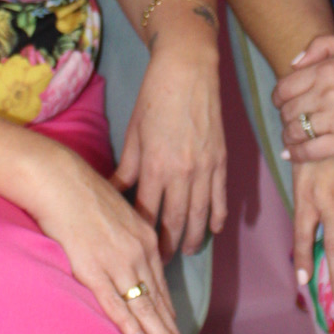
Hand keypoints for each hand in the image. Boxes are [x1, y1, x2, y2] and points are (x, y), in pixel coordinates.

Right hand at [27, 144, 184, 333]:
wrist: (60, 180)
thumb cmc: (83, 194)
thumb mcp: (118, 212)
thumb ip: (126, 236)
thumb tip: (129, 254)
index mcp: (144, 238)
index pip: (160, 284)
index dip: (167, 310)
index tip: (175, 330)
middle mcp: (138, 252)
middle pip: (157, 299)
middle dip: (170, 330)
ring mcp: (117, 261)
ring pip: (143, 305)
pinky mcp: (93, 268)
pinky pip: (114, 301)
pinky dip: (127, 323)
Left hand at [113, 27, 226, 256]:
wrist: (188, 70)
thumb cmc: (154, 98)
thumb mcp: (133, 133)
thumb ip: (126, 168)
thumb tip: (112, 191)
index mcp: (154, 167)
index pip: (146, 213)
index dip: (142, 234)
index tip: (137, 248)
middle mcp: (181, 173)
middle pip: (175, 221)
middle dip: (168, 245)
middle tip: (161, 263)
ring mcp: (205, 168)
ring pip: (200, 215)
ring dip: (193, 238)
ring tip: (187, 252)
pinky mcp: (221, 160)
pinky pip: (221, 197)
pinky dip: (218, 216)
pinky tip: (213, 230)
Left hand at [275, 32, 333, 163]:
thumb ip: (322, 45)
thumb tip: (293, 63)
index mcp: (328, 69)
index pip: (284, 87)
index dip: (279, 98)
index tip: (284, 104)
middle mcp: (329, 93)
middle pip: (288, 111)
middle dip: (286, 118)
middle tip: (293, 122)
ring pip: (295, 131)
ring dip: (289, 137)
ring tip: (292, 138)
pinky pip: (308, 151)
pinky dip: (296, 154)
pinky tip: (293, 154)